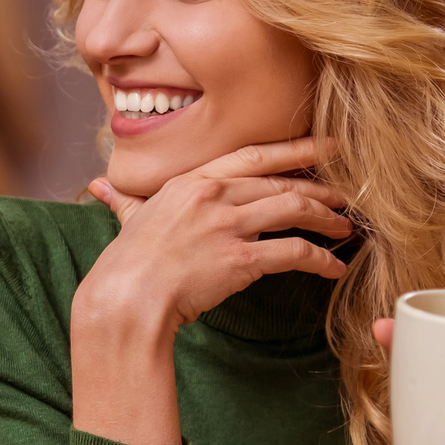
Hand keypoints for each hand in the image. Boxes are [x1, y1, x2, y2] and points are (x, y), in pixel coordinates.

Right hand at [71, 137, 351, 444]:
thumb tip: (100, 186)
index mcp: (192, 180)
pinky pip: (294, 253)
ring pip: (295, 210)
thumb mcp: (129, 220)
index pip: (253, 155)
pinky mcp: (240, 259)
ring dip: (326, 219)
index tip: (323, 147)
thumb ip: (123, 199)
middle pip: (282, 181)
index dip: (294, 149)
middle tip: (345, 195)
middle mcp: (214, 195)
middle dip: (319, 187)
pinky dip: (320, 260)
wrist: (126, 297)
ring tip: (344, 229)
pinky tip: (333, 269)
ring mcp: (228, 225)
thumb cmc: (125, 264)